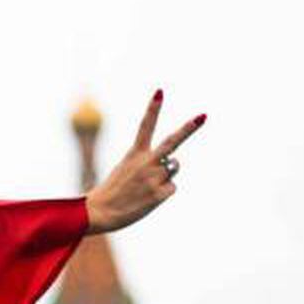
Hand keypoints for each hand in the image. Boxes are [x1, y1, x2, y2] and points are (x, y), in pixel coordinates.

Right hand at [84, 90, 205, 233]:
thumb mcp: (127, 170)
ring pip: (173, 168)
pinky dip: (162, 193)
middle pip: (172, 141)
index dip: (153, 108)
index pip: (145, 126)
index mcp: (134, 153)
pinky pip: (171, 188)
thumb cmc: (113, 191)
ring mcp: (154, 177)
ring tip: (146, 185)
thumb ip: (151, 163)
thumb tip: (174, 163)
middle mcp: (146, 162)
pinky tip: (147, 198)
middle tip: (203, 116)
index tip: (160, 92)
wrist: (100, 211)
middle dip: (189, 128)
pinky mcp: (159, 193)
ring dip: (165, 174)